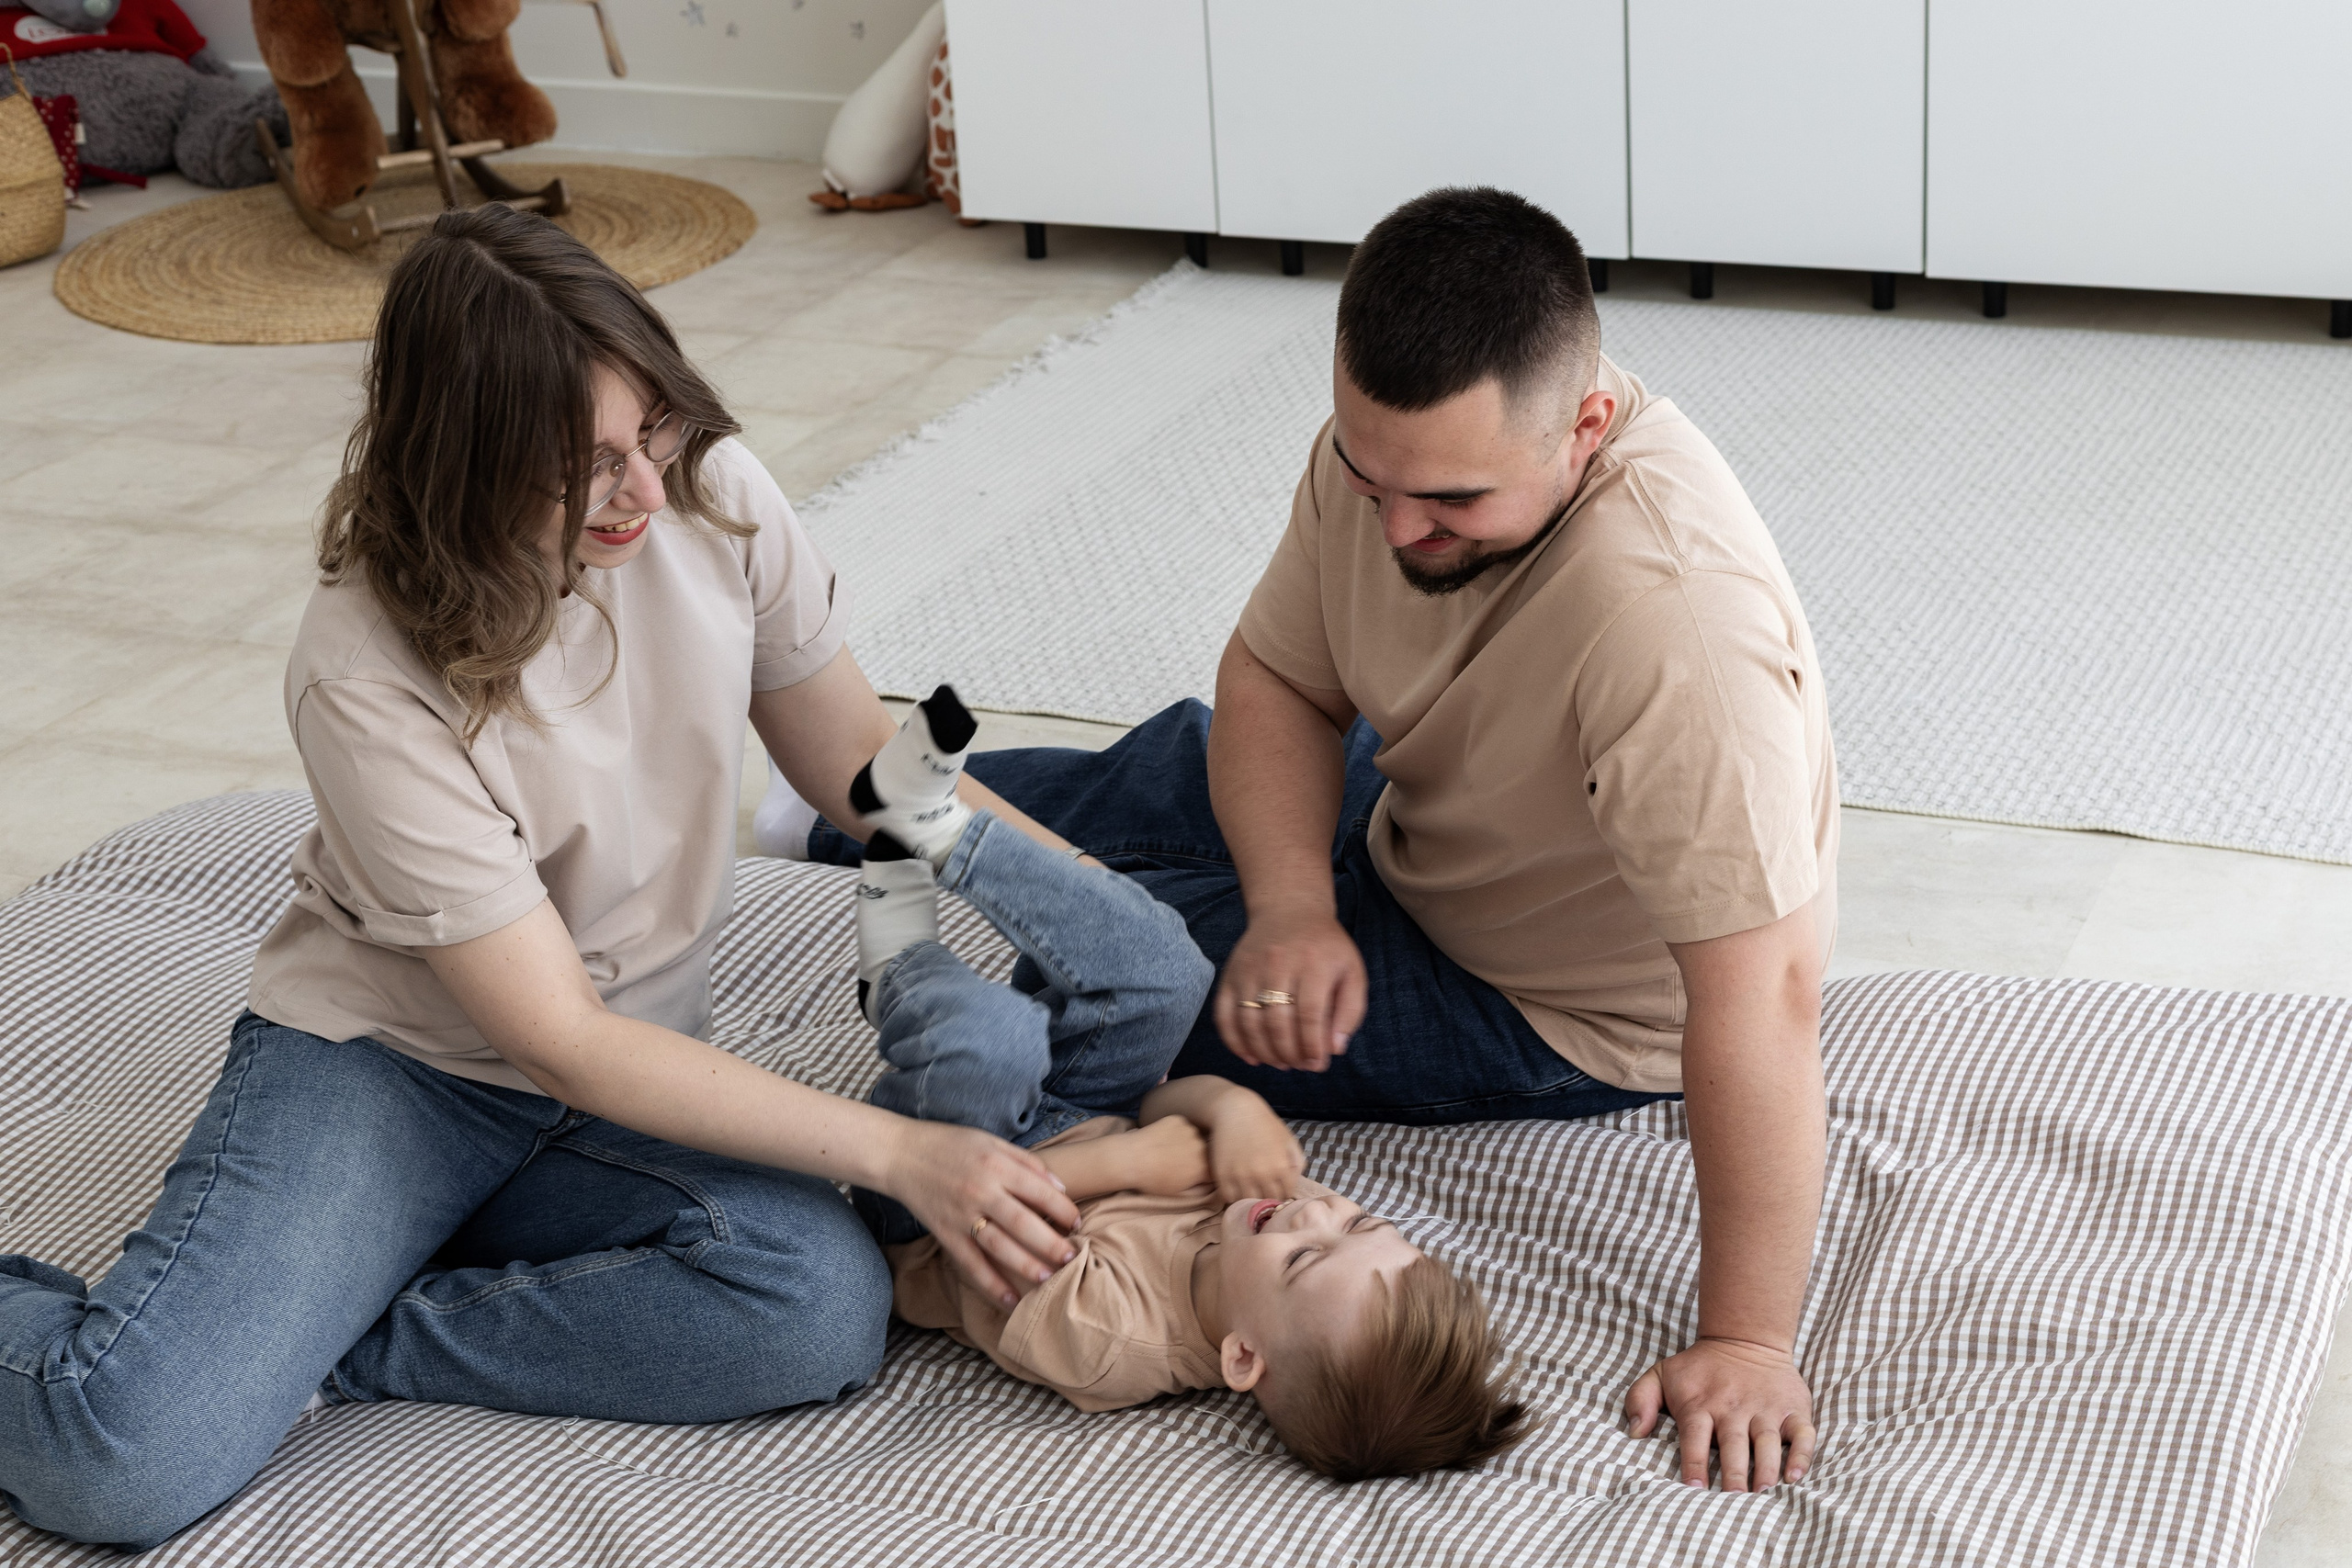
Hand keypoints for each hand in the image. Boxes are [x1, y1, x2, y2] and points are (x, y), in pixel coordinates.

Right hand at [886, 1120, 1080, 1308]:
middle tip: (1072, 1258)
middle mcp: (981, 1191)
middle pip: (1023, 1223)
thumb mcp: (991, 1142)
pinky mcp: (945, 1234)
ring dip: (1025, 1266)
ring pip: (999, 1247)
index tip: (1078, 1223)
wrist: (901, 1154)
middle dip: (1051, 1243)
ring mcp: (961, 1215)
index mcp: (996, 1165)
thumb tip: (1060, 1187)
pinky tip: (1010, 1301)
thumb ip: (1026, 1162)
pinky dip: (990, 1285)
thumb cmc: (950, 1144)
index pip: (1039, 1191)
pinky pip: (971, 1264)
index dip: (1063, 1209)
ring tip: (1048, 1279)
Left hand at [1122, 1116, 1212, 1194]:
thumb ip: (1198, 1185)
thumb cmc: (1152, 1180)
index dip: (1206, 1172)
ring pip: (1195, 1137)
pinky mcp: (1179, 1120)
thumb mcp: (1178, 1191)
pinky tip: (1163, 1138)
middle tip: (1179, 1161)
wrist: (1131, 1158)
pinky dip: (1176, 1132)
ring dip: (1188, 1142)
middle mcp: (1203, 1147)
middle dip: (1198, 1156)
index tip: (1196, 1173)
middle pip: (1207, 1151)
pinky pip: (1183, 1126)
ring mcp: (1191, 1131)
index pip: (1215, 1169)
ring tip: (1169, 1149)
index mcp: (1204, 1168)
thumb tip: (1207, 1179)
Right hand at [1205, 1095, 1304, 1203]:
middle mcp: (1262, 1175)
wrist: (1235, 1110)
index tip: (1277, 1190)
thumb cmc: (1265, 1124)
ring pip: (1249, 1203)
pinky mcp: (1223, 1176)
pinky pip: (1229, 1198)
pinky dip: (1234, 1197)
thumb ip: (1297, 1163)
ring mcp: (1241, 1177)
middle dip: (1268, 1198)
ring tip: (1251, 1191)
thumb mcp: (1289, 1140)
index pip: (1286, 1196)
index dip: (1282, 1194)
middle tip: (1264, 1192)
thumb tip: (1294, 1185)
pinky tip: (1237, 1188)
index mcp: (1281, 1167)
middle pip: (1268, 1202)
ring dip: (1251, 1200)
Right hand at [1213, 906, 1365, 1071]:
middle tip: (1300, 1066)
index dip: (1311, 1046)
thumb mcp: (1352, 972)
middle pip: (1277, 1021)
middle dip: (1289, 1053)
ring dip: (1264, 1052)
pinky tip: (1251, 1056)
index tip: (1317, 1064)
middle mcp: (1278, 964)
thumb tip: (1334, 1049)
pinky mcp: (1230, 974)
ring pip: (1249, 1022)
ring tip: (1280, 1063)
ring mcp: (1249, 969)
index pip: (1309, 1014)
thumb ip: (1350, 1011)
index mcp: (1313, 963)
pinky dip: (1234, 1041)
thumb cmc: (1325, 948)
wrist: (1289, 909)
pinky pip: (1223, 1014)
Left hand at [1624, 1338, 1815, 1491]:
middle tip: (1734, 1500)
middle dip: (1734, 1473)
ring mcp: (1766, 1408)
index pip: (1695, 1437)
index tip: (1693, 1489)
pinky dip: (1802, 1454)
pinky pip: (1802, 1433)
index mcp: (1701, 1404)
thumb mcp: (1662, 1373)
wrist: (1745, 1337)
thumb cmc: (1700, 1367)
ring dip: (1766, 1468)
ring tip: (1763, 1492)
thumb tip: (1634, 1433)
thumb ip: (1640, 1399)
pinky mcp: (1793, 1408)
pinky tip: (1795, 1475)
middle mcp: (1734, 1407)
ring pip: (1767, 1441)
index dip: (1694, 1463)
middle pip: (1733, 1444)